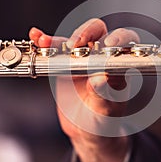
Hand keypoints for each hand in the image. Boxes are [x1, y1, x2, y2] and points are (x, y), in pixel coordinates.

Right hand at [29, 19, 139, 161]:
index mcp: (118, 66)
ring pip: (72, 39)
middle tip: (75, 44)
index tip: (107, 45)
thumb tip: (100, 79)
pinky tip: (36, 37)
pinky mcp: (64, 63)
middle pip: (97, 32)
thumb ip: (103, 95)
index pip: (124, 42)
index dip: (118, 38)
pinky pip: (54, 50)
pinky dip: (45, 42)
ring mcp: (82, 59)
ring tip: (45, 42)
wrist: (85, 129)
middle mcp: (101, 58)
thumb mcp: (105, 110)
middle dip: (86, 33)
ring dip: (59, 39)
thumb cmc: (103, 119)